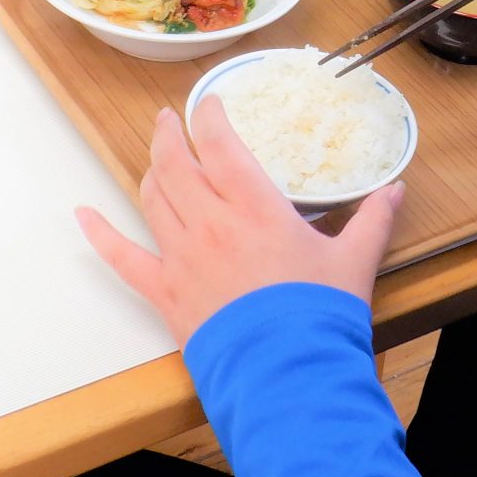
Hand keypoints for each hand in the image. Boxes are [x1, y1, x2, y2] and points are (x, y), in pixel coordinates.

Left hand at [77, 97, 404, 346]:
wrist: (287, 374)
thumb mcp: (355, 261)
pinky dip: (100, 235)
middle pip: (176, 165)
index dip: (209, 116)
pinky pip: (123, 258)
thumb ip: (372, 220)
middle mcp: (211, 223)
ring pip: (153, 199)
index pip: (220, 144)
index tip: (208, 102)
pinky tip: (82, 215)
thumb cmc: (320, 316)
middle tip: (171, 120)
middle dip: (171, 135)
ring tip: (154, 154)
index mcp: (255, 207)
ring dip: (150, 170)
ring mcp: (182, 258)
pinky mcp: (166, 293)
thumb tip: (394, 191)